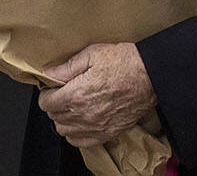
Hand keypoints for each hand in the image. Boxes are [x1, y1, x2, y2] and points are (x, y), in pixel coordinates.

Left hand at [37, 42, 156, 146]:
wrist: (151, 75)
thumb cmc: (124, 62)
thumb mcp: (93, 54)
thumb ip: (67, 67)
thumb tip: (48, 72)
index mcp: (77, 94)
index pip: (47, 103)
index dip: (46, 94)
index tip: (51, 88)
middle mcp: (83, 114)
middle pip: (54, 117)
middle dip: (54, 104)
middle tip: (62, 93)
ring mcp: (95, 126)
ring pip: (64, 131)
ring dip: (63, 119)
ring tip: (70, 107)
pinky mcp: (108, 132)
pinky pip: (81, 142)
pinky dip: (76, 134)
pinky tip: (80, 122)